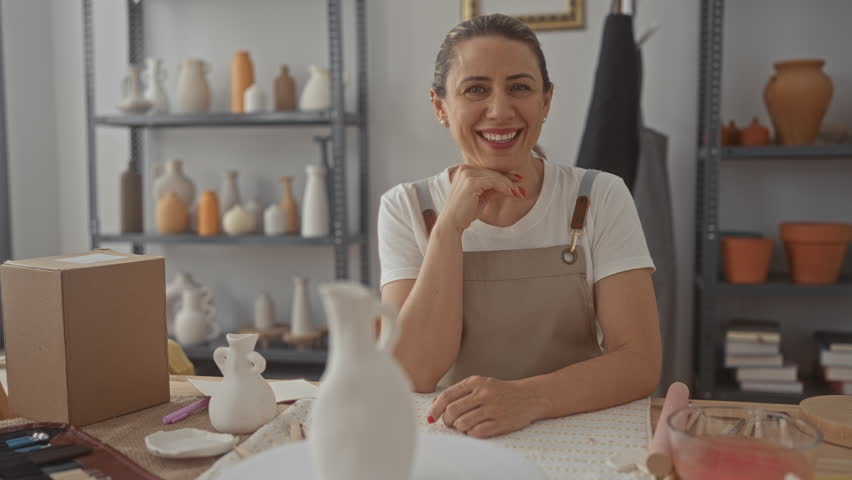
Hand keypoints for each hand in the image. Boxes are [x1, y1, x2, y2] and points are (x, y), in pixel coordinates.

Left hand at [426, 376, 545, 438]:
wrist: (530, 396)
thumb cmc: (500, 391)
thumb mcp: (481, 384)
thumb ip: (459, 392)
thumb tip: (435, 405)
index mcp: (476, 382)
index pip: (447, 396)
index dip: (435, 409)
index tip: (431, 418)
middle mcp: (483, 394)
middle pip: (452, 411)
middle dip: (446, 420)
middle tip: (449, 423)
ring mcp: (493, 409)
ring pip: (462, 424)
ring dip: (459, 428)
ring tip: (464, 426)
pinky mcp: (501, 423)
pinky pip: (476, 433)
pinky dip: (471, 433)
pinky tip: (474, 429)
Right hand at [438, 165, 523, 232]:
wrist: (452, 222)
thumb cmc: (465, 212)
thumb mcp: (481, 196)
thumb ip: (492, 188)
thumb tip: (509, 185)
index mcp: (465, 170)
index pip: (488, 171)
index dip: (504, 175)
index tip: (517, 181)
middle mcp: (465, 169)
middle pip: (493, 172)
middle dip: (509, 180)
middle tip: (521, 188)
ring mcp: (467, 174)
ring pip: (495, 176)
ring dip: (509, 185)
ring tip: (519, 193)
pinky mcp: (471, 181)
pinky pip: (494, 182)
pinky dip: (505, 187)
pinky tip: (512, 193)